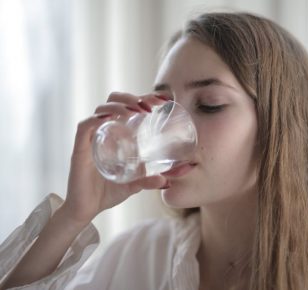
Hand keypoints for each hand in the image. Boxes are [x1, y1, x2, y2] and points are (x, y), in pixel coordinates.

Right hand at [62, 92, 167, 224]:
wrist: (86, 210)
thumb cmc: (107, 193)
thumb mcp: (133, 185)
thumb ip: (148, 181)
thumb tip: (166, 180)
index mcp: (115, 135)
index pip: (127, 107)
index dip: (143, 98)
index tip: (161, 100)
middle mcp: (102, 132)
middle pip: (113, 101)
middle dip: (131, 97)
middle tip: (149, 106)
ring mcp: (90, 139)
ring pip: (101, 109)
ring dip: (119, 105)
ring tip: (136, 111)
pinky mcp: (79, 149)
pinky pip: (85, 127)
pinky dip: (97, 119)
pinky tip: (111, 118)